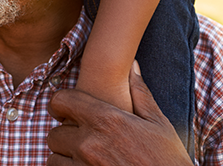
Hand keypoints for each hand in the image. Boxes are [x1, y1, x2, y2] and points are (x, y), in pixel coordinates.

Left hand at [46, 63, 191, 165]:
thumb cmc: (168, 160)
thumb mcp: (159, 125)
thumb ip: (140, 93)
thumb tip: (133, 66)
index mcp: (106, 120)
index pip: (61, 101)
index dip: (61, 105)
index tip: (66, 111)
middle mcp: (90, 143)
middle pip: (54, 133)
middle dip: (65, 136)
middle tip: (81, 140)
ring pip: (54, 157)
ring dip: (65, 157)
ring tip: (83, 157)